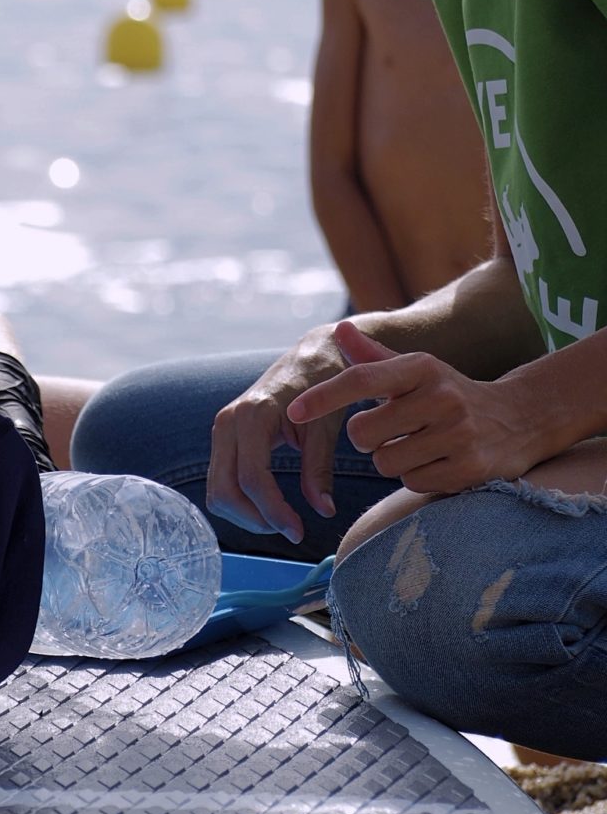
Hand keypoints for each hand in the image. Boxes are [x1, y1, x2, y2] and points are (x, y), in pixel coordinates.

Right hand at [206, 325, 346, 543]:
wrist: (310, 357)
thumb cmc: (322, 386)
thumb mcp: (325, 427)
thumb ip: (319, 470)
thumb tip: (323, 511)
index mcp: (253, 415)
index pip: (252, 478)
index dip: (273, 512)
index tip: (299, 532)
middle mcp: (228, 422)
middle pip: (224, 490)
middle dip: (255, 519)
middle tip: (290, 530)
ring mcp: (221, 429)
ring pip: (217, 491)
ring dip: (246, 515)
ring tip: (281, 520)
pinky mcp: (224, 437)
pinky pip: (221, 481)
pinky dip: (240, 501)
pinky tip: (269, 505)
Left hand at [287, 320, 537, 492]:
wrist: (520, 419)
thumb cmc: (449, 393)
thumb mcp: (415, 370)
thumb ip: (374, 358)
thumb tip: (340, 330)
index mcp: (422, 368)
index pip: (361, 379)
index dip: (323, 396)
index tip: (293, 411)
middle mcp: (441, 397)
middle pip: (364, 433)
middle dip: (367, 438)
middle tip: (391, 430)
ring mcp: (457, 435)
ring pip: (386, 462)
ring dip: (392, 460)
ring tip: (419, 445)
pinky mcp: (469, 470)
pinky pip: (412, 483)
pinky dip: (416, 477)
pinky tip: (437, 462)